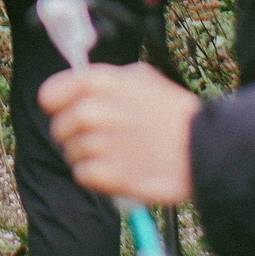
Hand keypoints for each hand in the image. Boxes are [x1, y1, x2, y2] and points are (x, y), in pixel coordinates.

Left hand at [39, 64, 198, 204]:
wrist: (205, 148)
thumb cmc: (175, 112)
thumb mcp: (141, 77)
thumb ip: (106, 80)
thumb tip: (78, 84)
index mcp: (100, 82)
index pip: (49, 95)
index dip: (57, 106)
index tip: (65, 112)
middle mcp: (94, 110)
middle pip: (58, 128)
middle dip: (73, 136)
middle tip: (99, 139)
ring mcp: (100, 143)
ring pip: (71, 154)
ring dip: (88, 158)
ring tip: (117, 155)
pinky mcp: (107, 174)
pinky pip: (83, 176)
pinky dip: (96, 178)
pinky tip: (117, 171)